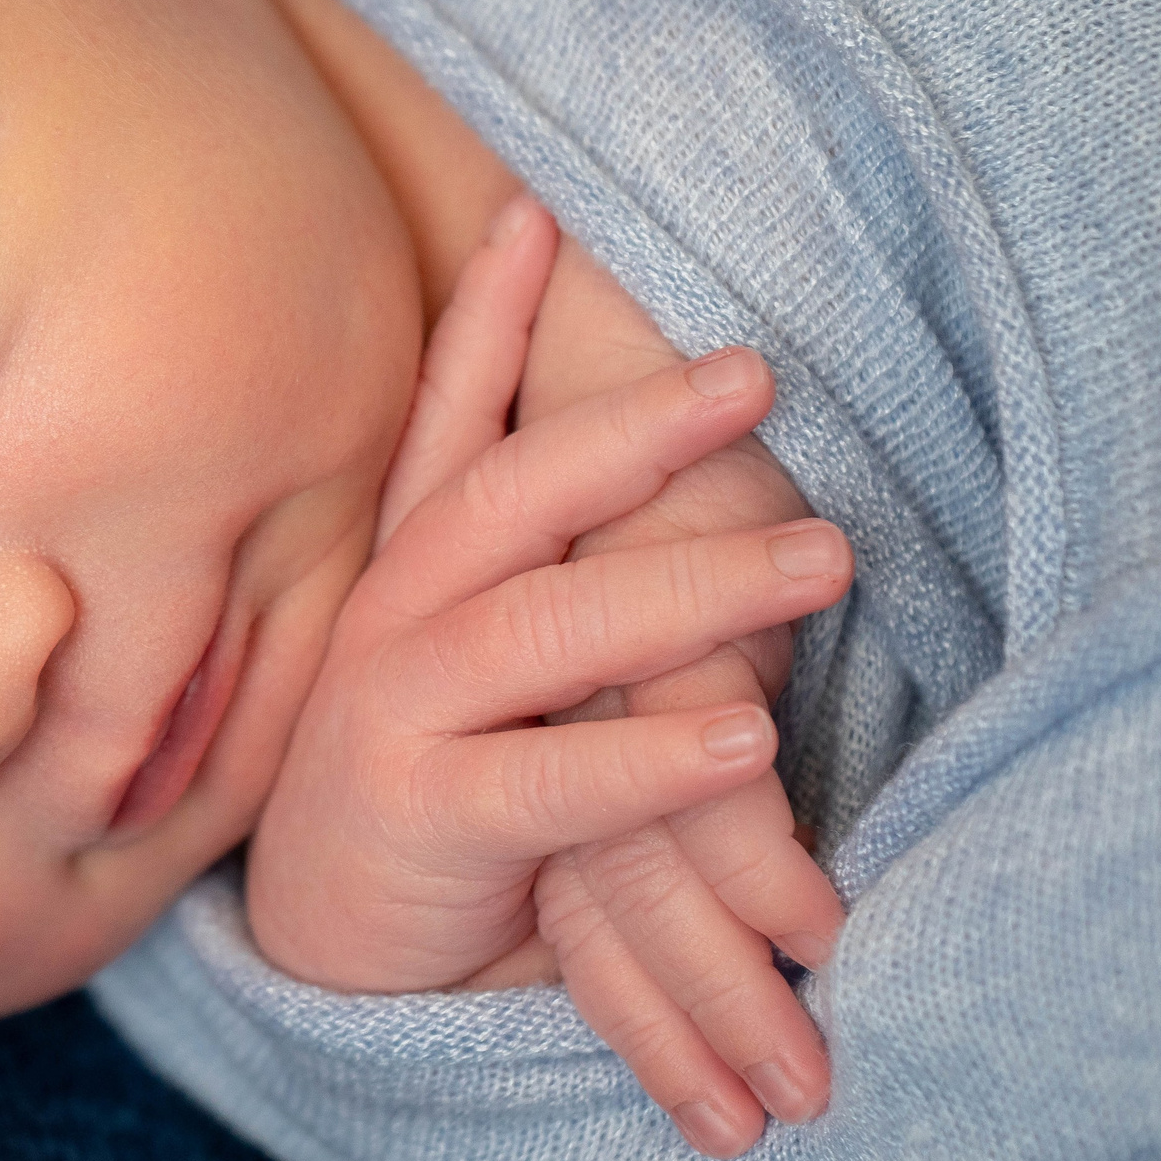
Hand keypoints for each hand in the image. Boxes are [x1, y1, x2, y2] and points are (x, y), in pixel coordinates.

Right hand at [247, 203, 854, 1157]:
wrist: (337, 945)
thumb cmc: (449, 780)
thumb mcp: (494, 662)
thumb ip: (562, 575)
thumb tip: (694, 470)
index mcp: (415, 569)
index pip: (450, 422)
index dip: (486, 317)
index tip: (537, 215)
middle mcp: (391, 619)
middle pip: (511, 498)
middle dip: (632, 431)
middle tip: (757, 377)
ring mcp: (389, 712)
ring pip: (541, 629)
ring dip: (689, 591)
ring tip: (823, 560)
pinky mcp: (416, 819)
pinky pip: (546, 783)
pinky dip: (647, 758)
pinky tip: (745, 736)